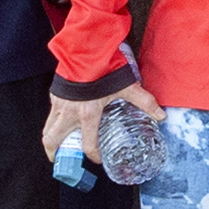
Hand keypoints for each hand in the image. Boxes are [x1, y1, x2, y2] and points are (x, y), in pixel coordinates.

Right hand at [43, 79, 164, 163]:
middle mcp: (69, 112)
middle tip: (58, 159)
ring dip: (51, 138)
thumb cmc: (104, 68)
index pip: (88, 144)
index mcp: (87, 114)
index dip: (93, 155)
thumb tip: (160, 115)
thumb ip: (144, 102)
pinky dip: (54, 120)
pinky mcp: (55, 94)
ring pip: (48, 127)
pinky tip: (62, 120)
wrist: (86, 49)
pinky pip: (51, 112)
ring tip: (55, 145)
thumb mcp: (127, 86)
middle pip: (53, 139)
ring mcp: (59, 103)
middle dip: (53, 153)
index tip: (97, 158)